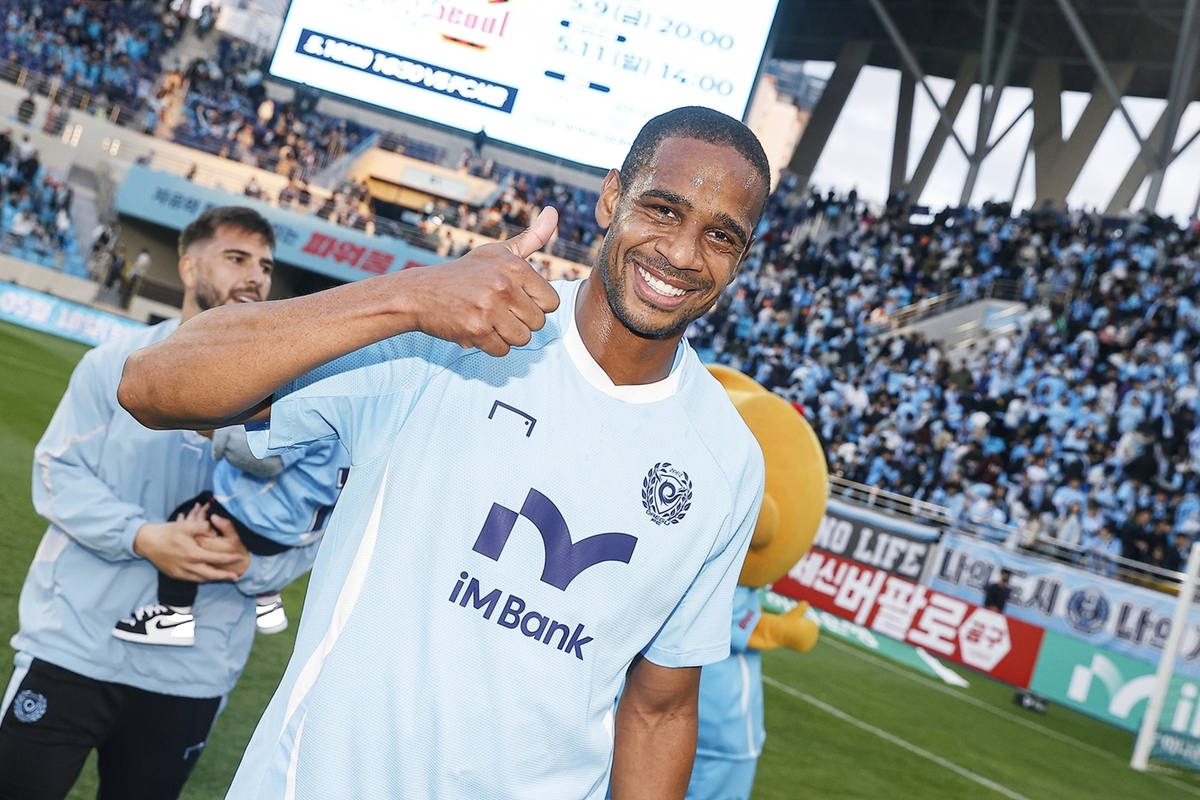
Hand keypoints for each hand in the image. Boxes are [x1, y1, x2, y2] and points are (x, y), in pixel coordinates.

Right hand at [133, 502, 247, 582]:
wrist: (146, 542)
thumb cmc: (167, 532)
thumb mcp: (186, 526)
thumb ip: (203, 527)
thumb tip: (215, 530)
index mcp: (193, 554)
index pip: (216, 559)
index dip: (229, 559)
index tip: (239, 557)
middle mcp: (188, 566)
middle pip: (210, 575)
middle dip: (224, 576)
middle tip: (236, 577)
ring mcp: (180, 572)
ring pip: (201, 579)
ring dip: (213, 578)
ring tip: (224, 577)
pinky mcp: (174, 575)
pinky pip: (191, 579)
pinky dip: (201, 578)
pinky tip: (206, 576)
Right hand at [404, 207, 560, 355]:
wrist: (421, 293)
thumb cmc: (466, 273)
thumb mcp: (497, 252)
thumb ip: (532, 238)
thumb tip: (554, 211)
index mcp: (515, 266)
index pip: (551, 302)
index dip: (535, 304)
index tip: (516, 298)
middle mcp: (504, 285)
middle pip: (538, 323)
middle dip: (520, 321)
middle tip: (498, 310)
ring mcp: (489, 309)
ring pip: (523, 339)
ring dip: (507, 335)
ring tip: (489, 319)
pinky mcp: (476, 330)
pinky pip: (502, 350)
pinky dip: (491, 345)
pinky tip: (477, 328)